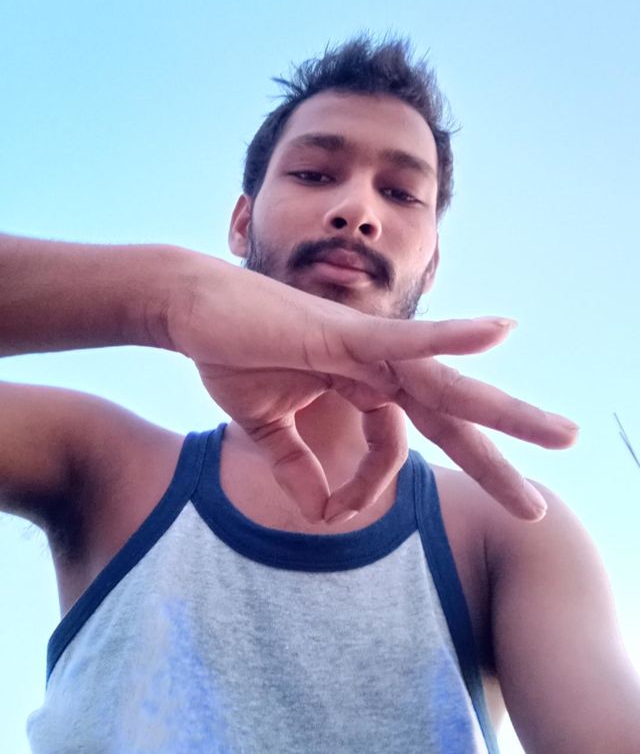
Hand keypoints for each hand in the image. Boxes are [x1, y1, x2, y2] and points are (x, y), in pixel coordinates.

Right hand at [167, 258, 577, 522]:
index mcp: (360, 384)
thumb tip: (320, 513)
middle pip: (448, 416)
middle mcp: (377, 364)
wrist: (191, 306)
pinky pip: (408, 339)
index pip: (391, 445)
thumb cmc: (230, 352)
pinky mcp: (347, 333)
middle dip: (495, 457)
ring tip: (561, 437)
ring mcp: (367, 346)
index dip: (368, 486)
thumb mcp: (266, 425)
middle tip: (535, 504)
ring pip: (447, 386)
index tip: (334, 512)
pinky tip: (500, 331)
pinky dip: (453, 337)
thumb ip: (296, 464)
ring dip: (504, 410)